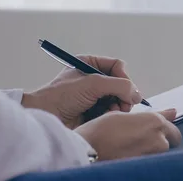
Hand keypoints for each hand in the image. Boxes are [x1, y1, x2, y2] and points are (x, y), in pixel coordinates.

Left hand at [22, 56, 142, 128]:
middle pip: (120, 83)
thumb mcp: (93, 84)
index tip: (127, 90)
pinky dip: (111, 113)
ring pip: (118, 97)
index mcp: (90, 64)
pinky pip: (111, 109)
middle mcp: (92, 78)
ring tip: (112, 111)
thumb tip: (138, 95)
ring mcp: (93, 95)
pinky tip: (104, 117)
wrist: (44, 118)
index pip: (118, 66)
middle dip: (123, 94)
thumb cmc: (61, 96)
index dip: (125, 77)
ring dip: (119, 105)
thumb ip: (120, 85)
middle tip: (123, 105)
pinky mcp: (92, 110)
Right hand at [75, 109, 181, 160]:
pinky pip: (150, 162)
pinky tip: (128, 157)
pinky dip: (143, 161)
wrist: (85, 152)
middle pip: (170, 143)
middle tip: (140, 142)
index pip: (173, 130)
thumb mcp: (125, 115)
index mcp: (155, 122)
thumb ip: (153, 115)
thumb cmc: (100, 131)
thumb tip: (173, 112)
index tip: (156, 134)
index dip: (165, 132)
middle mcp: (159, 138)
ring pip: (160, 154)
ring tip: (129, 149)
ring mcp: (153, 155)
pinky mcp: (146, 167)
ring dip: (150, 151)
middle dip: (160, 142)